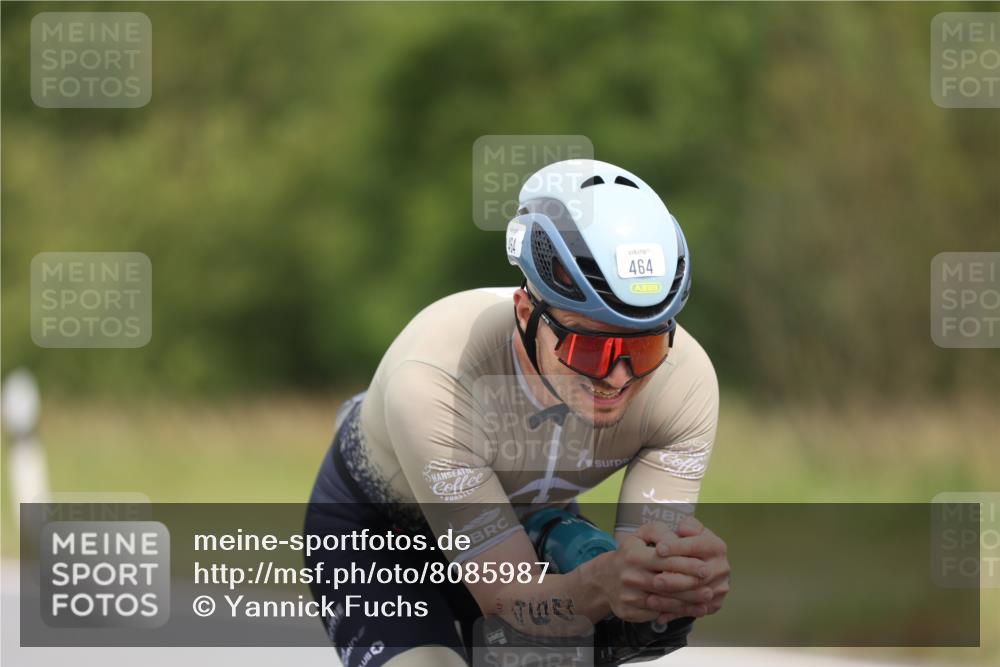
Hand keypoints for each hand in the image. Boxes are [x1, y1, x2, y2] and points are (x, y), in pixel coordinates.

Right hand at [593, 522, 709, 622]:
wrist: (604, 578)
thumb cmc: (631, 553)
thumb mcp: (642, 535)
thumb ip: (662, 532)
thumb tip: (682, 538)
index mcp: (633, 555)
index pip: (666, 560)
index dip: (688, 564)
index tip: (705, 567)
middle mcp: (629, 576)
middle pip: (666, 584)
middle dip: (691, 586)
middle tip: (710, 587)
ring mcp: (627, 596)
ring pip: (663, 602)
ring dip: (687, 603)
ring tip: (705, 601)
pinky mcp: (628, 612)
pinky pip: (655, 614)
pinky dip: (674, 614)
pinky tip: (690, 611)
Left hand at [648, 516, 729, 623]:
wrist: (699, 565)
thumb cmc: (687, 543)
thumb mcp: (688, 530)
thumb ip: (687, 526)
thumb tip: (684, 529)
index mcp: (717, 546)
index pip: (697, 546)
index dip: (677, 547)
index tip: (658, 549)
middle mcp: (722, 568)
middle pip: (698, 576)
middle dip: (675, 579)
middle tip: (655, 581)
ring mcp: (720, 588)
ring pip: (695, 597)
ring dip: (673, 601)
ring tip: (651, 600)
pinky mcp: (715, 604)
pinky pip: (694, 611)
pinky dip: (675, 613)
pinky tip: (659, 615)